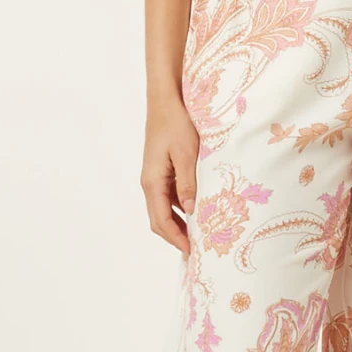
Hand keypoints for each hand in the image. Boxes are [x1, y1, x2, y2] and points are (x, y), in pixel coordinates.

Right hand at [141, 94, 198, 253]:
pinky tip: (199, 208)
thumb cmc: (176, 122)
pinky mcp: (163, 169)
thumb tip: (192, 211)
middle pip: (160, 219)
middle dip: (177, 236)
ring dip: (180, 223)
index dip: (176, 239)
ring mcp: (155, 176)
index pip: (161, 221)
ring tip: (202, 234)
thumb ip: (189, 184)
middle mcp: (150, 182)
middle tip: (199, 250)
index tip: (193, 253)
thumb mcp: (187, 154)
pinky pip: (170, 195)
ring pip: (165, 209)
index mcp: (152, 182)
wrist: (166, 99)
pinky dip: (182, 208)